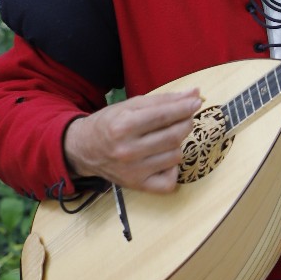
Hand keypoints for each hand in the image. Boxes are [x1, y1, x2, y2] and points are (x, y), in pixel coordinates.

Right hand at [63, 89, 201, 193]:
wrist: (84, 149)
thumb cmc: (110, 124)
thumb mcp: (131, 106)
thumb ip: (164, 100)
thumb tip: (195, 93)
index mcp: (123, 126)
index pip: (163, 116)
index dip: (185, 107)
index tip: (196, 101)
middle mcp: (127, 151)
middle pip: (173, 136)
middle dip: (185, 123)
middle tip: (185, 117)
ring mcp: (133, 171)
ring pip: (175, 156)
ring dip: (178, 144)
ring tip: (167, 138)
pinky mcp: (138, 185)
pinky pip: (170, 182)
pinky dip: (173, 170)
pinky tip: (164, 160)